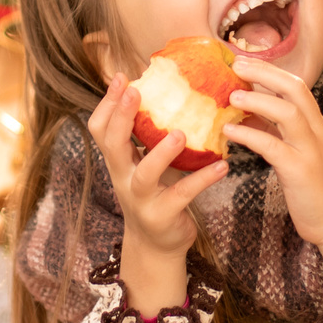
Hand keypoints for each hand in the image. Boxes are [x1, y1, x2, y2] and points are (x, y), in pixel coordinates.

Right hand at [87, 72, 229, 314]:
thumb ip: (149, 136)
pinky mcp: (163, 216)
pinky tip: (222, 165)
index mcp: (119, 160)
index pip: (100, 129)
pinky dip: (202, 179)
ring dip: (161, 152)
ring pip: (144, 174)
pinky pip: (181, 195)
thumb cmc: (156, 193)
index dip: (106, 103)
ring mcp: (140, 199)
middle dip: (121, 117)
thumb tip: (170, 90)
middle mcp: (123, 177)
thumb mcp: (145, 164)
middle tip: (136, 91)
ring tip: (180, 134)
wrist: (157, 245)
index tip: (121, 77)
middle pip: (112, 145)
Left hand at [222, 60, 322, 252]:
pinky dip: (250, 135)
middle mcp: (317, 132)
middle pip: (295, 89)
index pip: (298, 86)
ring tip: (231, 96)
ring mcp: (311, 150)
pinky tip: (230, 132)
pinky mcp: (301, 171)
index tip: (245, 60)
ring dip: (258, 100)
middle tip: (237, 63)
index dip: (271, 70)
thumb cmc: (314, 189)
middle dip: (266, 72)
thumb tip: (247, 114)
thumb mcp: (297, 154)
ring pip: (288, 113)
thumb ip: (277, 132)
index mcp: (317, 125)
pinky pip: (273, 146)